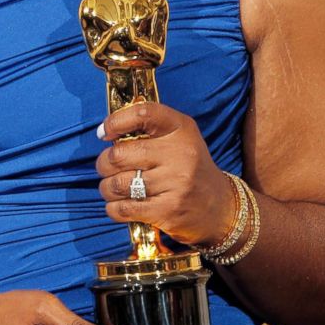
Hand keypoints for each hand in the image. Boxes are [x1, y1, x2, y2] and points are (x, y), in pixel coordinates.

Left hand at [96, 102, 235, 245]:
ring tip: (111, 188)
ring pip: (118, 184)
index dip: (116, 121)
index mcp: (181, 129)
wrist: (220, 208)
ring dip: (107, 188)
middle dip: (104, 163)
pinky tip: (117, 205)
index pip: (143, 114)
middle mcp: (180, 154)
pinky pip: (125, 208)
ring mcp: (176, 183)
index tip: (104, 133)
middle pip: (120, 154)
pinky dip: (113, 208)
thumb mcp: (180, 139)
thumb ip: (150, 129)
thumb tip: (105, 132)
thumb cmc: (190, 168)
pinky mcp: (169, 211)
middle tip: (106, 166)